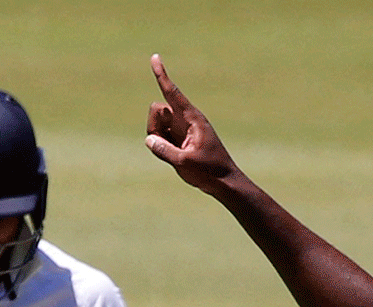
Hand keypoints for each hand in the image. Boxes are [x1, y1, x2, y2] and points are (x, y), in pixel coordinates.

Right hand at [145, 54, 239, 195]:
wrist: (223, 182)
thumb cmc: (209, 171)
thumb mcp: (185, 163)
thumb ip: (164, 151)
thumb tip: (149, 139)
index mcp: (192, 118)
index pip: (173, 93)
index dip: (162, 76)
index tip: (155, 57)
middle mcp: (185, 120)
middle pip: (157, 109)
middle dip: (153, 124)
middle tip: (166, 144)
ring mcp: (181, 129)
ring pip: (156, 124)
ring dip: (157, 137)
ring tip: (175, 154)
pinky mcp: (178, 139)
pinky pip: (159, 136)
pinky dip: (161, 146)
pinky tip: (176, 158)